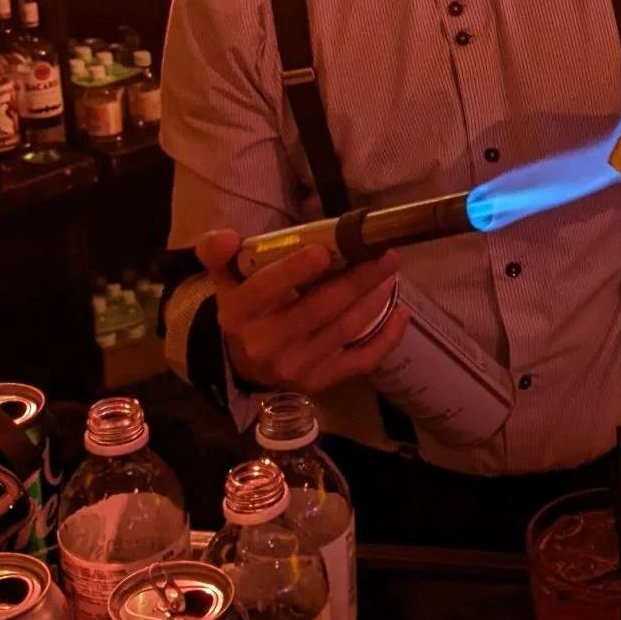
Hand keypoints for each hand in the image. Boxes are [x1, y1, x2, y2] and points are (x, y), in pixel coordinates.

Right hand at [195, 230, 410, 395]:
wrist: (246, 363)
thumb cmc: (245, 309)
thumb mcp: (225, 278)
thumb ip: (219, 252)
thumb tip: (228, 237)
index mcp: (241, 312)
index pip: (267, 289)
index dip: (295, 270)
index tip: (324, 250)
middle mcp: (268, 343)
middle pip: (321, 307)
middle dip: (358, 278)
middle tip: (384, 253)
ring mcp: (297, 366)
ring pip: (346, 329)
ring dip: (376, 299)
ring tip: (391, 272)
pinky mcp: (321, 381)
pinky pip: (362, 360)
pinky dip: (387, 337)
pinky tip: (401, 312)